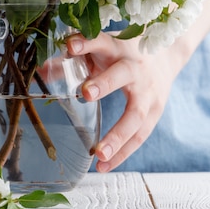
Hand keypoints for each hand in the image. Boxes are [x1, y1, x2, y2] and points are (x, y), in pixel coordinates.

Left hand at [67, 33, 185, 172]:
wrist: (167, 56)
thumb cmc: (125, 52)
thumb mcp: (102, 48)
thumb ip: (74, 58)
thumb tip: (42, 70)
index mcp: (117, 49)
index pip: (101, 41)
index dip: (86, 43)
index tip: (71, 46)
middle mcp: (135, 68)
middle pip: (122, 75)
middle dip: (105, 83)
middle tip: (86, 94)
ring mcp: (148, 92)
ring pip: (136, 114)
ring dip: (118, 136)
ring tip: (99, 154)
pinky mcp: (155, 111)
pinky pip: (140, 135)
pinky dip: (123, 153)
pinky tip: (105, 166)